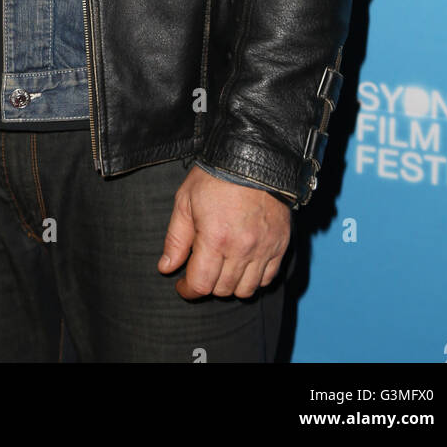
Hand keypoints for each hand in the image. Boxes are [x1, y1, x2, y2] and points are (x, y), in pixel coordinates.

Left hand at [158, 166, 290, 298]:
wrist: (253, 157)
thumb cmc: (215, 176)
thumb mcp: (185, 201)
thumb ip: (176, 238)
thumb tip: (166, 268)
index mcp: (215, 238)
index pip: (200, 284)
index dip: (187, 289)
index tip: (183, 285)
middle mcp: (242, 248)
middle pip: (223, 289)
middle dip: (207, 284)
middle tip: (201, 270)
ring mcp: (264, 248)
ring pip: (246, 290)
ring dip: (230, 285)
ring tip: (222, 268)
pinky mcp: (280, 244)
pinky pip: (268, 278)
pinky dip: (254, 278)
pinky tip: (244, 264)